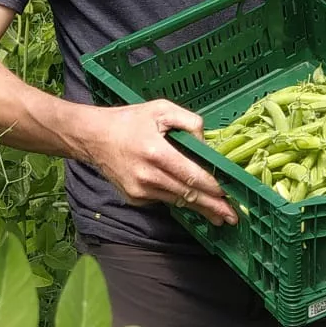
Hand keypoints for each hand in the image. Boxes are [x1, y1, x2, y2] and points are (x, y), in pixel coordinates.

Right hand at [80, 101, 236, 226]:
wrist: (92, 137)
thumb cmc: (129, 120)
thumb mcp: (160, 109)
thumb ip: (189, 121)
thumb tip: (205, 144)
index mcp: (156, 152)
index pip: (191, 175)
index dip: (213, 187)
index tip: (229, 195)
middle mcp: (148, 176)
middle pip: (188, 195)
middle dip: (213, 207)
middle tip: (232, 218)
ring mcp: (140, 191)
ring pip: (178, 200)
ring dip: (200, 208)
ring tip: (219, 216)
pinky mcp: (135, 198)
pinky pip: (163, 199)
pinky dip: (178, 198)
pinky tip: (192, 200)